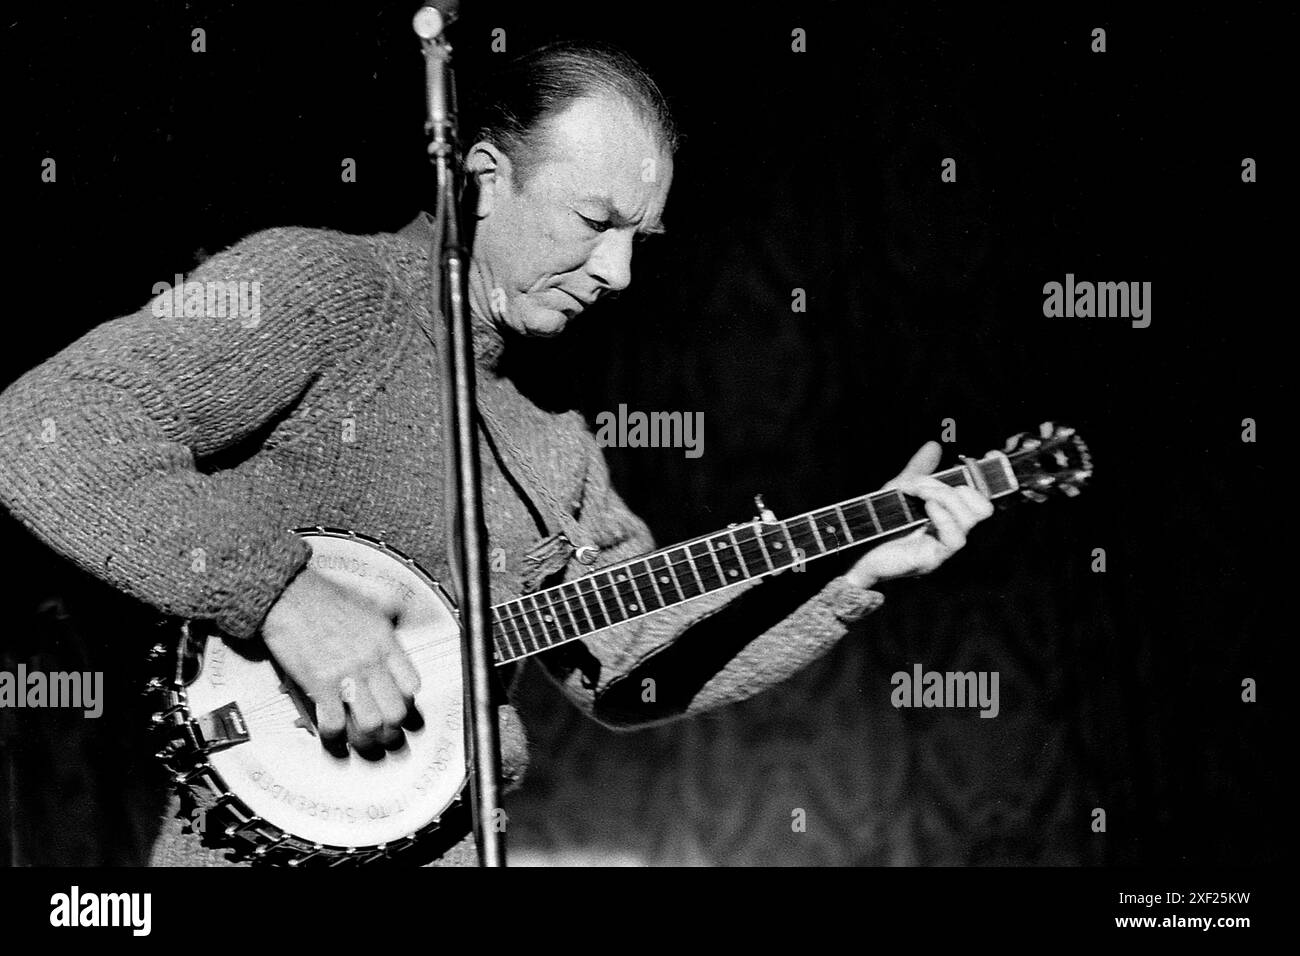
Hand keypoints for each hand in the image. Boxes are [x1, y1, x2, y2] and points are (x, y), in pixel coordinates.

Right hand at [261, 567, 420, 751]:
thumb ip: (387, 619)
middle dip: (391, 729)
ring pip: (371, 722)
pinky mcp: (319, 683)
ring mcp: (347, 673)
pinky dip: (334, 734)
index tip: (398, 707)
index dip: (407, 702)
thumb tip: (399, 617)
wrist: (289, 594)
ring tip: (359, 740)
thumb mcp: (370, 604)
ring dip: (365, 737)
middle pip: (396, 710)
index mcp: (386, 641)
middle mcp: (371, 659)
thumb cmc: (324, 597)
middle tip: (383, 735)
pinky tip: (331, 732)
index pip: (412, 684)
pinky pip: (334, 722)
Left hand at [846, 441, 993, 588]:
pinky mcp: (933, 560)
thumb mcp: (899, 491)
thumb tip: (934, 445)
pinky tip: (926, 508)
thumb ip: (919, 471)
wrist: (855, 551)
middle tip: (921, 485)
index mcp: (949, 516)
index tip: (990, 455)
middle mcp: (952, 533)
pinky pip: (955, 538)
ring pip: (970, 519)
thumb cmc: (879, 524)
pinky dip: (943, 516)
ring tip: (917, 493)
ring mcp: (944, 548)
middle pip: (983, 508)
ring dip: (943, 496)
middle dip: (955, 487)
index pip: (983, 499)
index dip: (991, 477)